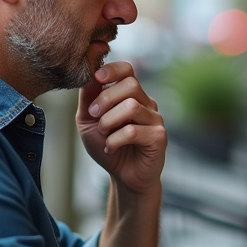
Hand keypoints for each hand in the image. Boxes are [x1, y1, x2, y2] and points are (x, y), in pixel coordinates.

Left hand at [77, 62, 165, 194]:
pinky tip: (110, 148)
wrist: (123, 176)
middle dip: (105, 99)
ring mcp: (155, 119)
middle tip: (94, 115)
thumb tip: (88, 76)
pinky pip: (133, 131)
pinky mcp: (159, 137)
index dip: (112, 70)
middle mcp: (146, 103)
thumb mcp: (88, 121)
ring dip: (108, 121)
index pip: (127, 70)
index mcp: (131, 95)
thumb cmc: (107, 146)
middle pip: (131, 85)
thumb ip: (87, 99)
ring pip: (131, 107)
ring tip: (103, 133)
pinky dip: (115, 140)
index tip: (97, 78)